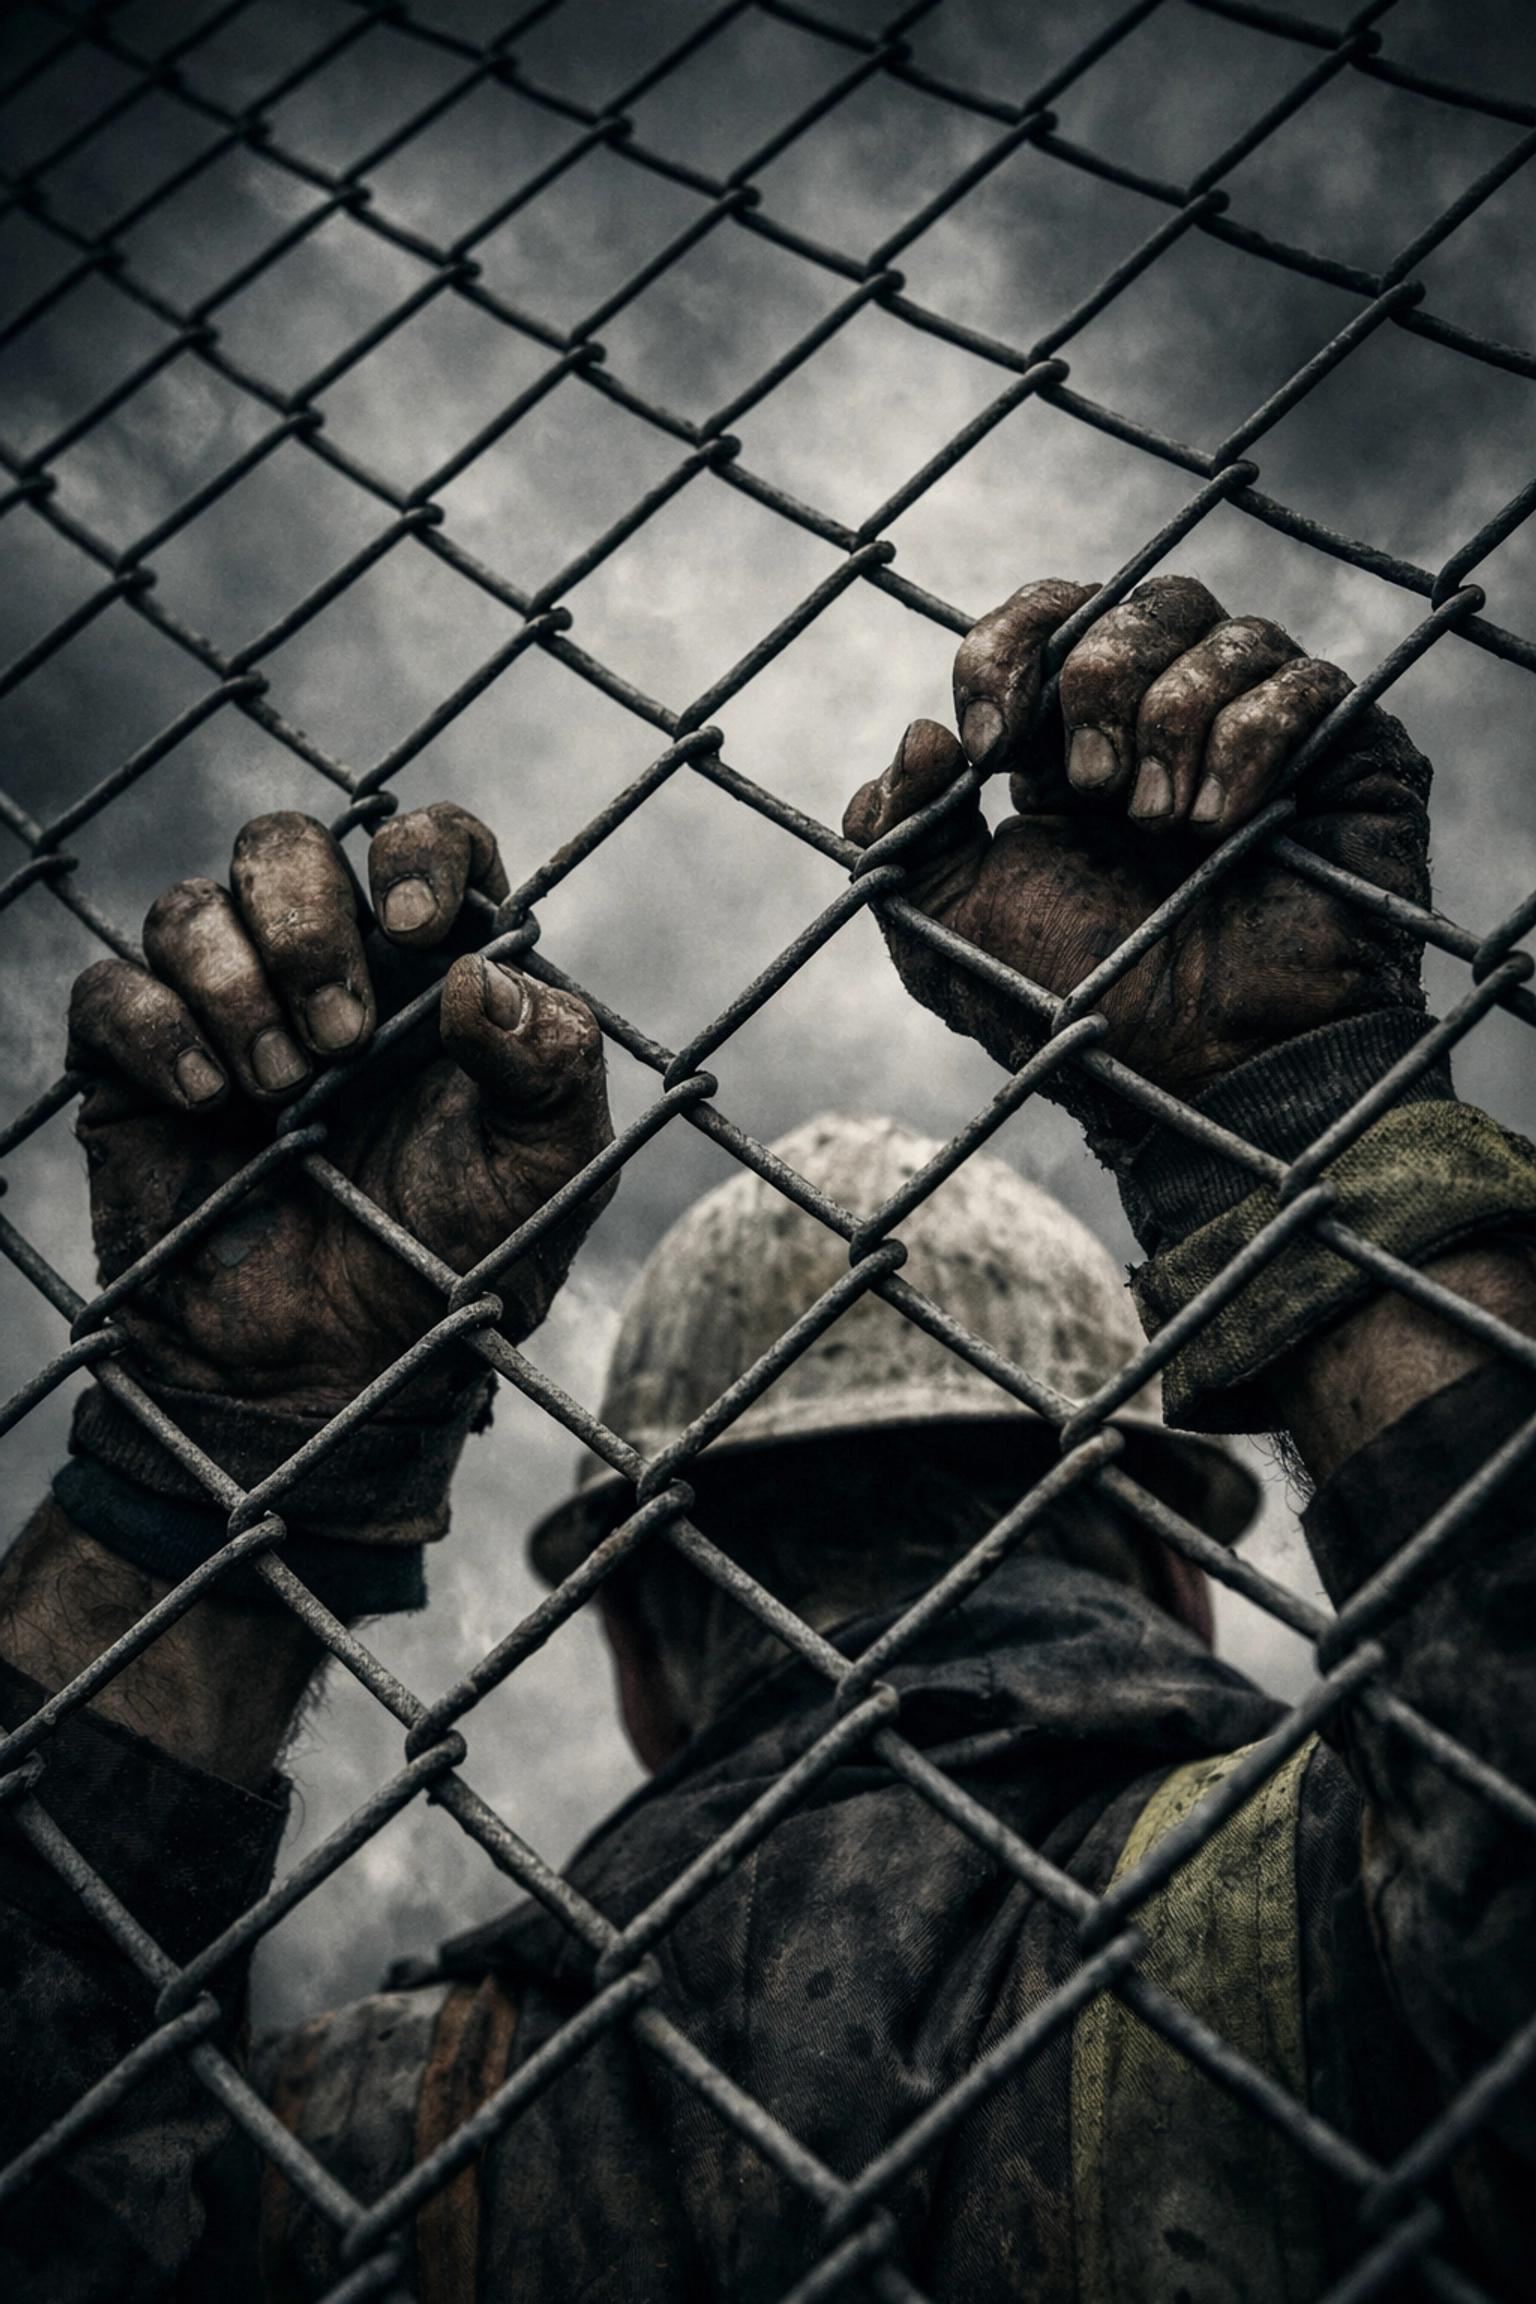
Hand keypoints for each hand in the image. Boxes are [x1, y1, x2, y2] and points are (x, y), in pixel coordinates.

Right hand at [67, 804, 612, 1412]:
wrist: (346, 1374)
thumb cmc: (461, 1265)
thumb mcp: (549, 1167)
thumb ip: (554, 1062)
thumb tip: (481, 976)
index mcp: (435, 970)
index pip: (426, 841)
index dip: (418, 850)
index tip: (419, 925)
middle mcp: (328, 971)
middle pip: (284, 846)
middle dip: (308, 922)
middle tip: (346, 1041)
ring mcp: (226, 1015)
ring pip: (188, 907)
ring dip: (234, 984)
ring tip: (285, 1091)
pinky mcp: (139, 1073)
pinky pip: (109, 991)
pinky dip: (155, 1029)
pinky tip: (210, 1103)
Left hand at [844, 574, 1431, 1113]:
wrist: (1202, 1072)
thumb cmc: (1085, 1009)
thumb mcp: (948, 926)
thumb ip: (902, 830)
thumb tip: (921, 735)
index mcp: (1077, 744)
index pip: (1050, 617)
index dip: (1006, 653)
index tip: (986, 748)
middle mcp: (1174, 722)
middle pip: (1141, 602)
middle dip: (1097, 680)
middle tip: (1090, 790)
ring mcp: (1269, 732)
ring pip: (1225, 632)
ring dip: (1171, 723)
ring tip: (1159, 826)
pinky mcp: (1352, 755)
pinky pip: (1309, 683)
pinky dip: (1248, 745)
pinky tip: (1221, 827)